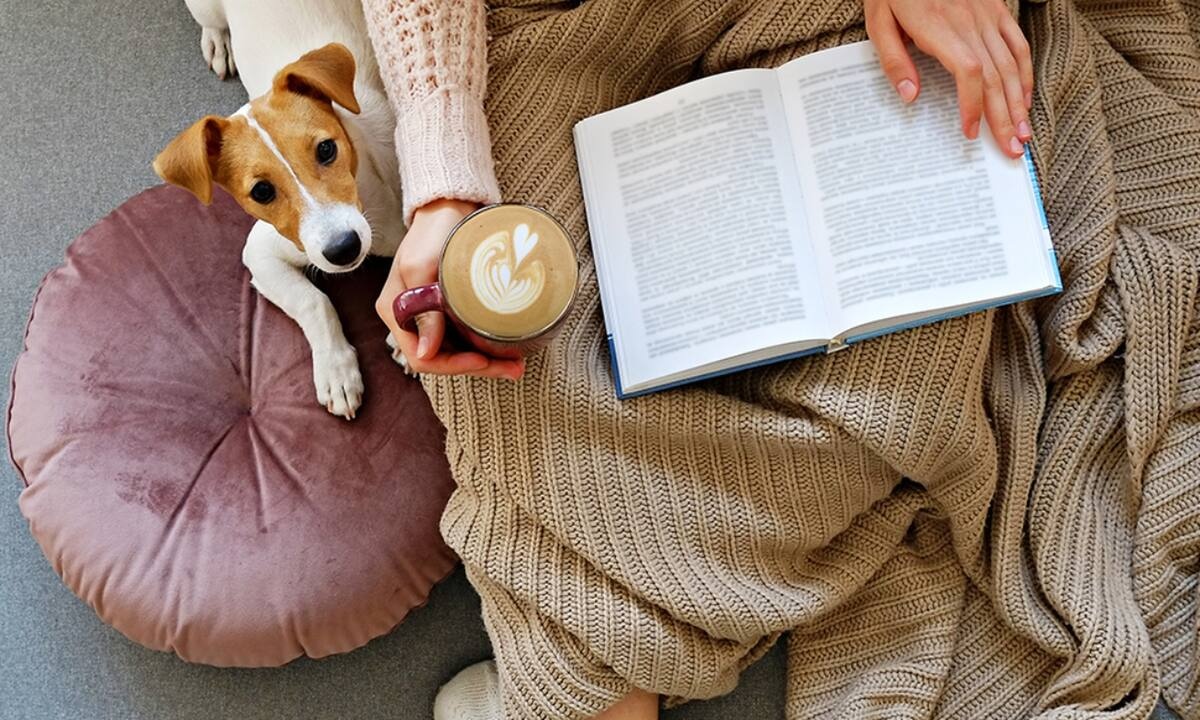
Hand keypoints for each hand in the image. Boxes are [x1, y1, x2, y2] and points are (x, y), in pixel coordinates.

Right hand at [375, 198, 525, 379]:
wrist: (448, 206)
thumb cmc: (433, 231)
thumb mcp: (423, 267)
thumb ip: (423, 310)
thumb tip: (426, 352)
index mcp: (395, 310)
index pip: (421, 357)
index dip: (452, 365)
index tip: (482, 359)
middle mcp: (409, 318)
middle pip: (441, 359)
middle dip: (477, 367)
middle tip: (513, 369)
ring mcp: (428, 315)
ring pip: (455, 352)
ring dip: (485, 360)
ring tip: (516, 363)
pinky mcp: (446, 309)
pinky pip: (463, 337)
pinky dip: (483, 345)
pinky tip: (505, 348)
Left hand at [865, 0, 1033, 156]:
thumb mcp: (880, 22)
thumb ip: (894, 60)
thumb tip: (910, 97)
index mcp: (941, 28)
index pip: (968, 72)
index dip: (974, 105)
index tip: (970, 132)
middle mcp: (970, 23)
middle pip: (995, 76)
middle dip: (1004, 118)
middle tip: (1011, 151)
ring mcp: (987, 16)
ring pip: (1011, 64)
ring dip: (1019, 103)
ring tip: (1023, 134)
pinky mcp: (996, 10)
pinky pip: (1017, 44)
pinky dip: (1024, 73)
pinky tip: (1024, 98)